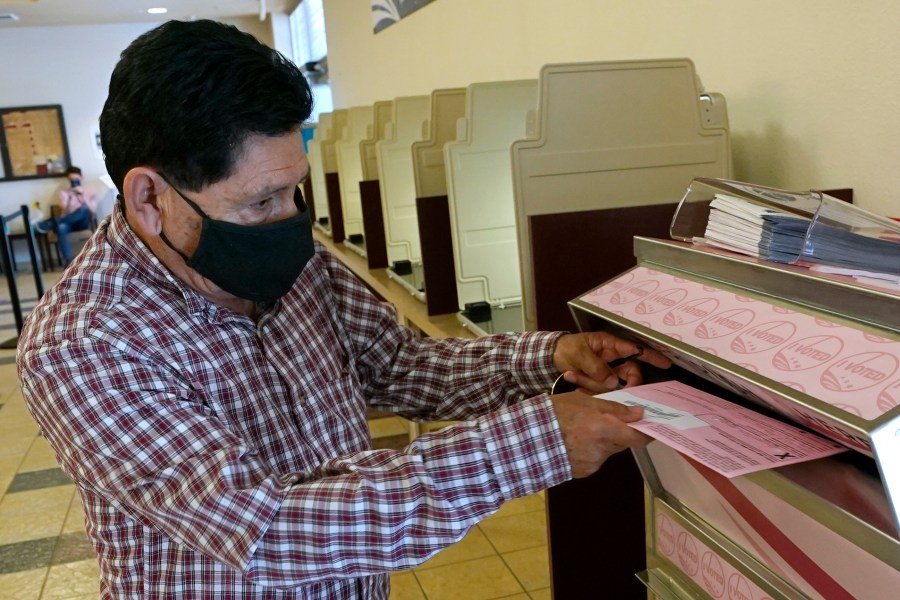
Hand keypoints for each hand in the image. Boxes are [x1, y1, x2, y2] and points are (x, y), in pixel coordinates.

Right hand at [550, 391, 651, 477]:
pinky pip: (595, 460)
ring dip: (602, 441)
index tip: (649, 426)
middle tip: (605, 421)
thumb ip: (614, 409)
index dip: (647, 433)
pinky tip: (574, 443)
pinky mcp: (583, 472)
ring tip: (581, 431)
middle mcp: (602, 449)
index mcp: (604, 429)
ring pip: (608, 451)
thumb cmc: (554, 413)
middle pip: (623, 443)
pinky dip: (590, 451)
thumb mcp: (583, 401)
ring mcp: (593, 463)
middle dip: (619, 433)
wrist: (526, 439)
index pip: (638, 437)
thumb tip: (639, 414)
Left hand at [553, 332, 671, 392]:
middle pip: (629, 374)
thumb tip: (612, 381)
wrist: (548, 357)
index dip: (652, 356)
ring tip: (573, 373)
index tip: (666, 364)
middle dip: (620, 382)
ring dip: (591, 382)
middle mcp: (613, 360)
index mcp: (611, 346)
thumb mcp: (579, 353)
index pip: (636, 350)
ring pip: (612, 385)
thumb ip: (596, 367)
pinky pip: (599, 391)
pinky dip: (585, 388)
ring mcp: (606, 373)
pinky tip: (572, 378)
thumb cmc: (566, 348)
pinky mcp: (597, 384)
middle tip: (608, 386)